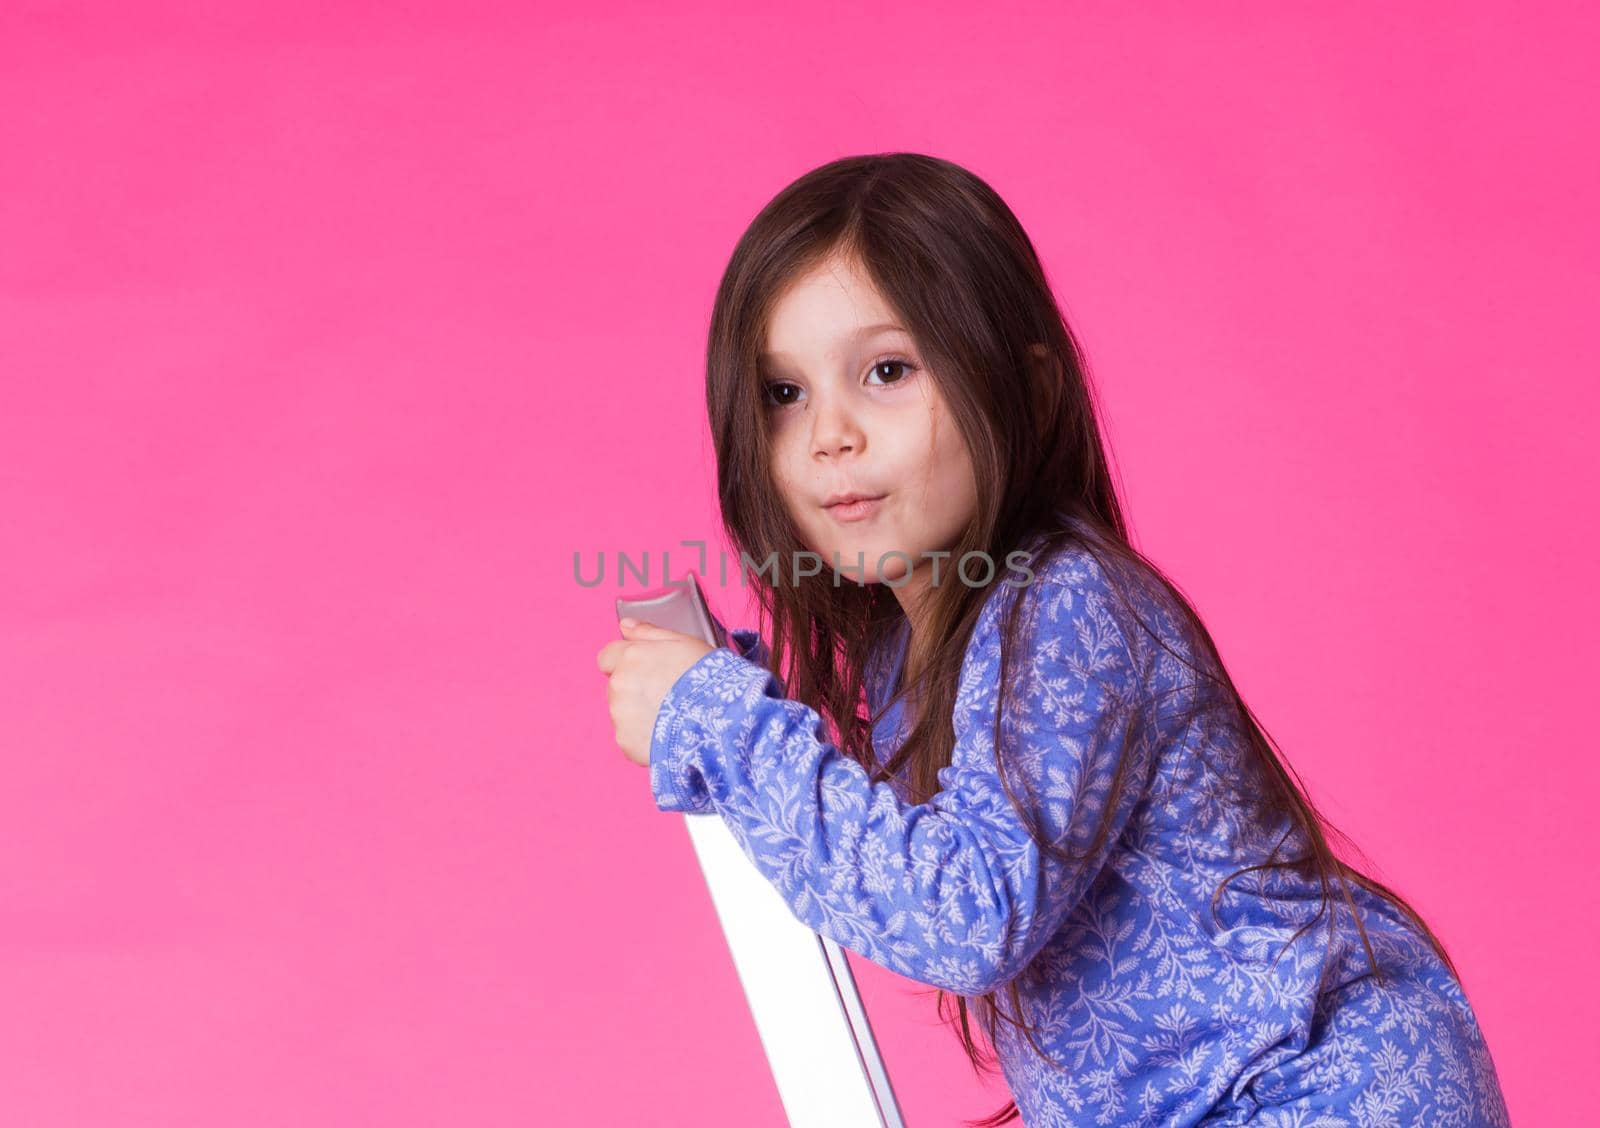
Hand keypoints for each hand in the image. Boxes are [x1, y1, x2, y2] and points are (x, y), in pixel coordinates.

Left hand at [595, 618, 715, 766]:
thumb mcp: (684, 643)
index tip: (643, 670)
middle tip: (666, 695)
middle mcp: (619, 684)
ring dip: (638, 714)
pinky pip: (629, 738)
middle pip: (616, 686)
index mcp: (631, 657)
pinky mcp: (626, 742)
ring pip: (622, 712)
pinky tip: (668, 734)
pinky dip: (643, 737)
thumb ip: (649, 633)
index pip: (607, 657)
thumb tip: (625, 625)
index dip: (625, 663)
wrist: (722, 720)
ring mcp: (620, 715)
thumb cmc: (708, 678)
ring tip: (671, 717)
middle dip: (634, 689)